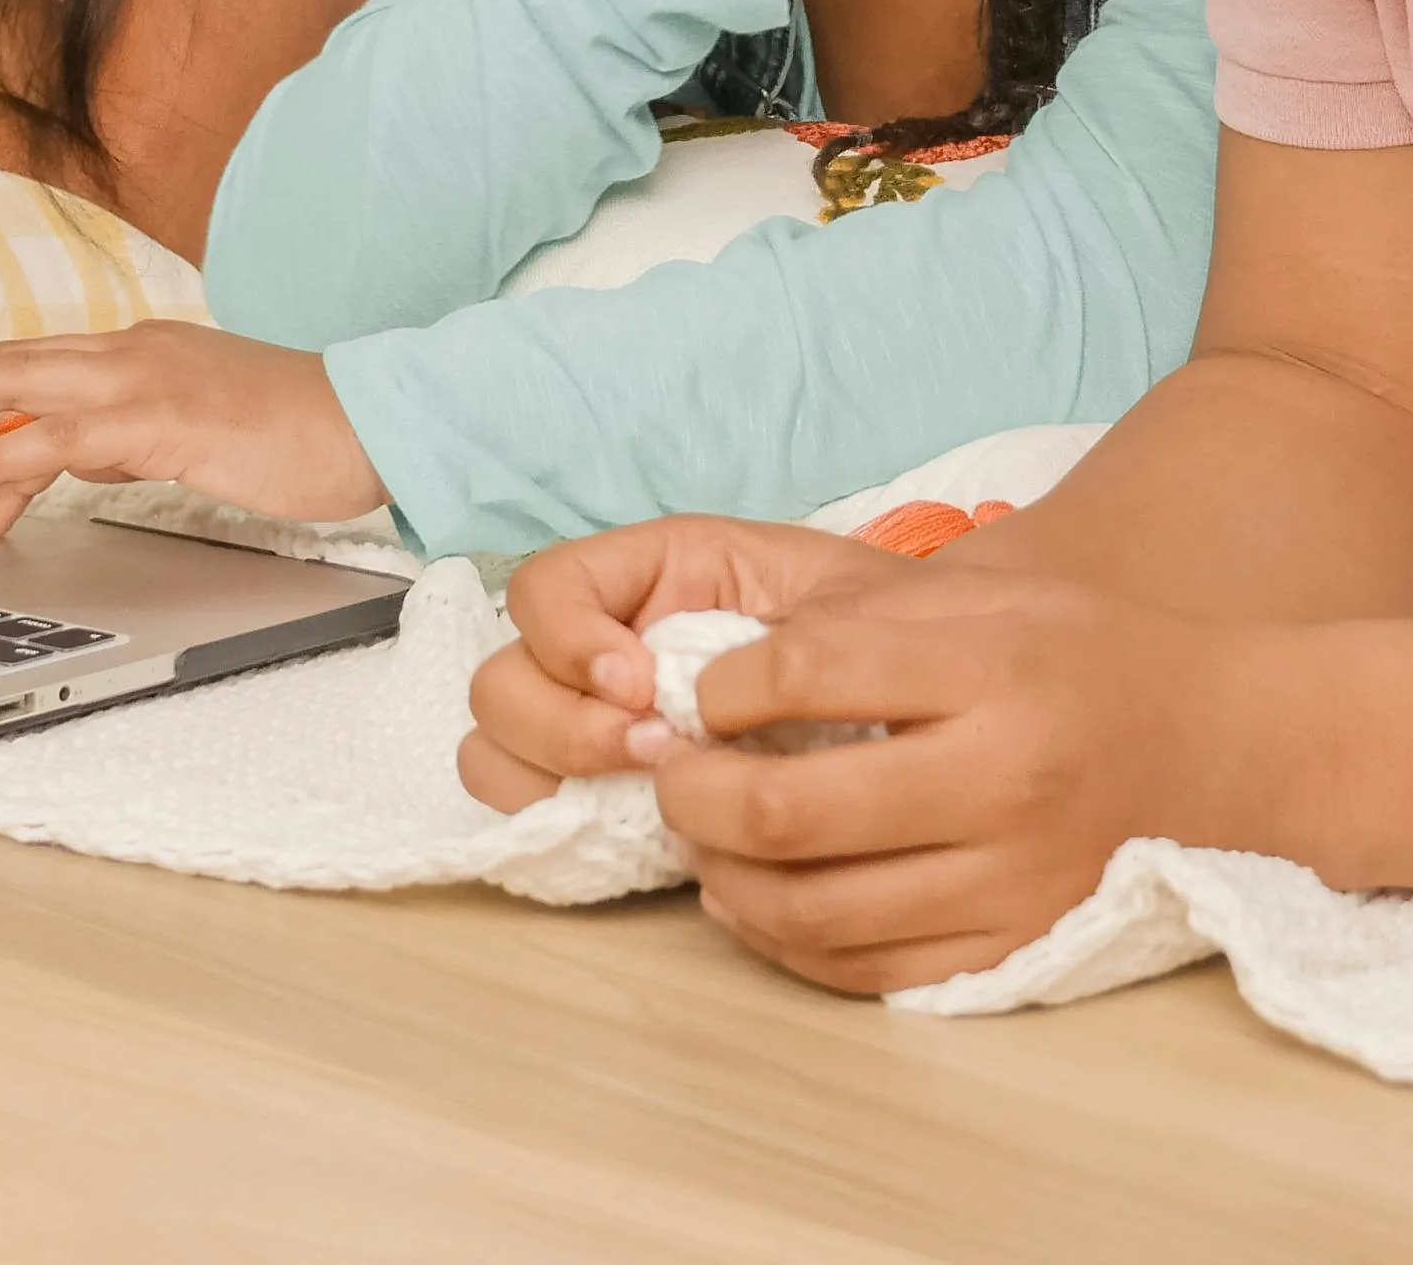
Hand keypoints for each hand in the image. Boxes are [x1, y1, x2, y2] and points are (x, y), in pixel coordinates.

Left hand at [0, 320, 387, 539]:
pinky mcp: (162, 419)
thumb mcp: (197, 435)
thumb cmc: (298, 433)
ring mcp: (145, 379)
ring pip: (18, 383)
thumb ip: (129, 441)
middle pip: (6, 361)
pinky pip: (61, 436)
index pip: (35, 369)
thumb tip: (73, 463)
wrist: (374, 420)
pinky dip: (0, 455)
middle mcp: (132, 352)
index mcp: (142, 352)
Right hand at [458, 516, 907, 804]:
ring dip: (555, 777)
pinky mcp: (603, 799)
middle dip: (562, 726)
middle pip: (499, 684)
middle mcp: (597, 653)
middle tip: (654, 750)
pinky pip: (533, 817)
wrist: (918, 698)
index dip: (570, 639)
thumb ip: (763, 632)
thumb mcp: (832, 603)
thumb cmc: (876, 637)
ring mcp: (590, 730)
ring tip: (654, 787)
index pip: (543, 590)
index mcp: (642, 582)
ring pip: (494, 754)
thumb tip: (686, 695)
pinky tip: (639, 829)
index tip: (641, 684)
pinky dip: (562, 824)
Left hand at [660, 563, 1276, 992]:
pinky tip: (758, 897)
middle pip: (786, 812)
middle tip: (671, 770)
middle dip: (692, 791)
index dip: (721, 686)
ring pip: (809, 911)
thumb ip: (866, 624)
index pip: (804, 675)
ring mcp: (1007, 885)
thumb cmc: (1096, 658)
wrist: (1229, 752)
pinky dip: (786, 941)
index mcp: (991, 674)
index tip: (706, 691)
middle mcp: (1001, 787)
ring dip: (722, 876)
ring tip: (704, 836)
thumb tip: (727, 671)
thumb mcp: (994, 598)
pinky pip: (863, 971)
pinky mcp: (1011, 951)